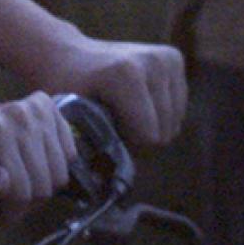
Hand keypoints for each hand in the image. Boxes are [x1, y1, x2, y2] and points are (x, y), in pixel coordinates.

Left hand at [0, 93, 75, 203]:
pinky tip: (40, 163)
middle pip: (42, 185)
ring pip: (59, 175)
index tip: (6, 214)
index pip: (20, 189)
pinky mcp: (54, 109)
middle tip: (17, 201)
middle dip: (30, 201)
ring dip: (46, 186)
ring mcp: (40, 111)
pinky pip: (70, 155)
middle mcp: (20, 115)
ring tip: (29, 183)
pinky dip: (57, 166)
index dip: (14, 209)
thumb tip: (3, 183)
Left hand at [38, 36, 186, 145]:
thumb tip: (104, 189)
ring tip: (122, 114)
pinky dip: (159, 114)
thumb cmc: (65, 90)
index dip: (127, 146)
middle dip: (139, 139)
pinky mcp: (174, 58)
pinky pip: (178, 109)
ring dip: (150, 128)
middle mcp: (153, 62)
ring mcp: (166, 58)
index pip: (148, 137)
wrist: (68, 55)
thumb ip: (89, 149)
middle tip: (112, 126)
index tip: (104, 134)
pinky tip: (135, 104)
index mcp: (126, 74)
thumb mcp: (70, 119)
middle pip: (164, 132)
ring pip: (173, 124)